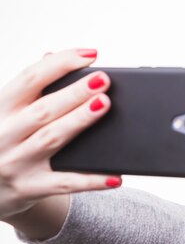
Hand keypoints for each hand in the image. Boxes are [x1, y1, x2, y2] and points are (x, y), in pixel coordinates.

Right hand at [0, 49, 120, 221]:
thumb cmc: (4, 141)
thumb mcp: (7, 114)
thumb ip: (30, 89)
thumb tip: (53, 56)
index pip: (30, 78)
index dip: (61, 63)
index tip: (90, 54)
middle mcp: (3, 135)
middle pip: (43, 109)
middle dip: (74, 93)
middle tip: (103, 80)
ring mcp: (15, 163)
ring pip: (52, 139)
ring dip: (79, 121)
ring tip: (105, 104)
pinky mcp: (29, 188)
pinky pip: (66, 183)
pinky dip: (92, 180)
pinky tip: (114, 176)